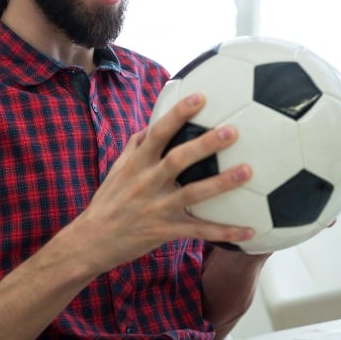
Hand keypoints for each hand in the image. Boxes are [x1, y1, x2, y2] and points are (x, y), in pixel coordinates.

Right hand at [63, 93, 254, 273]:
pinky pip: (199, 231)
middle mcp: (147, 183)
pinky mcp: (166, 231)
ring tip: (247, 171)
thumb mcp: (117, 169)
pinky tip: (250, 231)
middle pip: (178, 159)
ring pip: (193, 194)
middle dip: (205, 145)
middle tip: (232, 131)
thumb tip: (153, 124)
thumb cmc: (108, 202)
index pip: (158, 133)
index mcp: (137, 164)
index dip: (178, 114)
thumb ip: (136, 146)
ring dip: (221, 183)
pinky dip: (225, 232)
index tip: (200, 97)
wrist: (91, 242)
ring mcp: (157, 208)